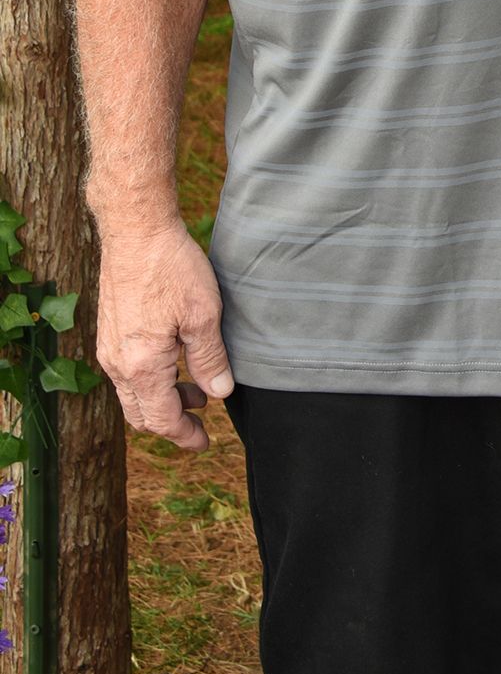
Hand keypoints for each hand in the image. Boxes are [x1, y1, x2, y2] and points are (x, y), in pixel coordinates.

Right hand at [95, 221, 233, 451]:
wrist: (136, 229)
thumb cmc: (171, 268)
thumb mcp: (203, 315)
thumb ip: (211, 359)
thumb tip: (219, 394)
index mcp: (141, 366)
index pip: (162, 420)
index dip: (185, 436)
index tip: (205, 444)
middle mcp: (117, 363)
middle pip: (141, 413)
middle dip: (172, 421)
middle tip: (203, 418)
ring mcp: (108, 347)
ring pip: (133, 392)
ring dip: (163, 396)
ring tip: (197, 385)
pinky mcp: (109, 330)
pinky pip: (126, 370)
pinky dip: (151, 377)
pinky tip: (176, 357)